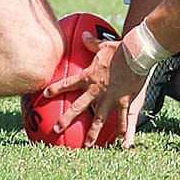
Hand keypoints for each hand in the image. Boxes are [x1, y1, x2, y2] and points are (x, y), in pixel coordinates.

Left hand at [46, 31, 149, 147]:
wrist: (135, 55)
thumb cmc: (119, 49)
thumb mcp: (103, 46)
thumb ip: (92, 43)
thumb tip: (83, 34)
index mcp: (89, 77)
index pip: (68, 84)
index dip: (55, 89)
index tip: (44, 94)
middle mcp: (96, 91)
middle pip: (78, 107)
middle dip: (66, 119)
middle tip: (56, 130)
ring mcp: (109, 98)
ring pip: (98, 120)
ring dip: (92, 133)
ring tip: (87, 145)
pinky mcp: (123, 102)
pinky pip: (121, 119)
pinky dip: (121, 130)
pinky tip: (120, 143)